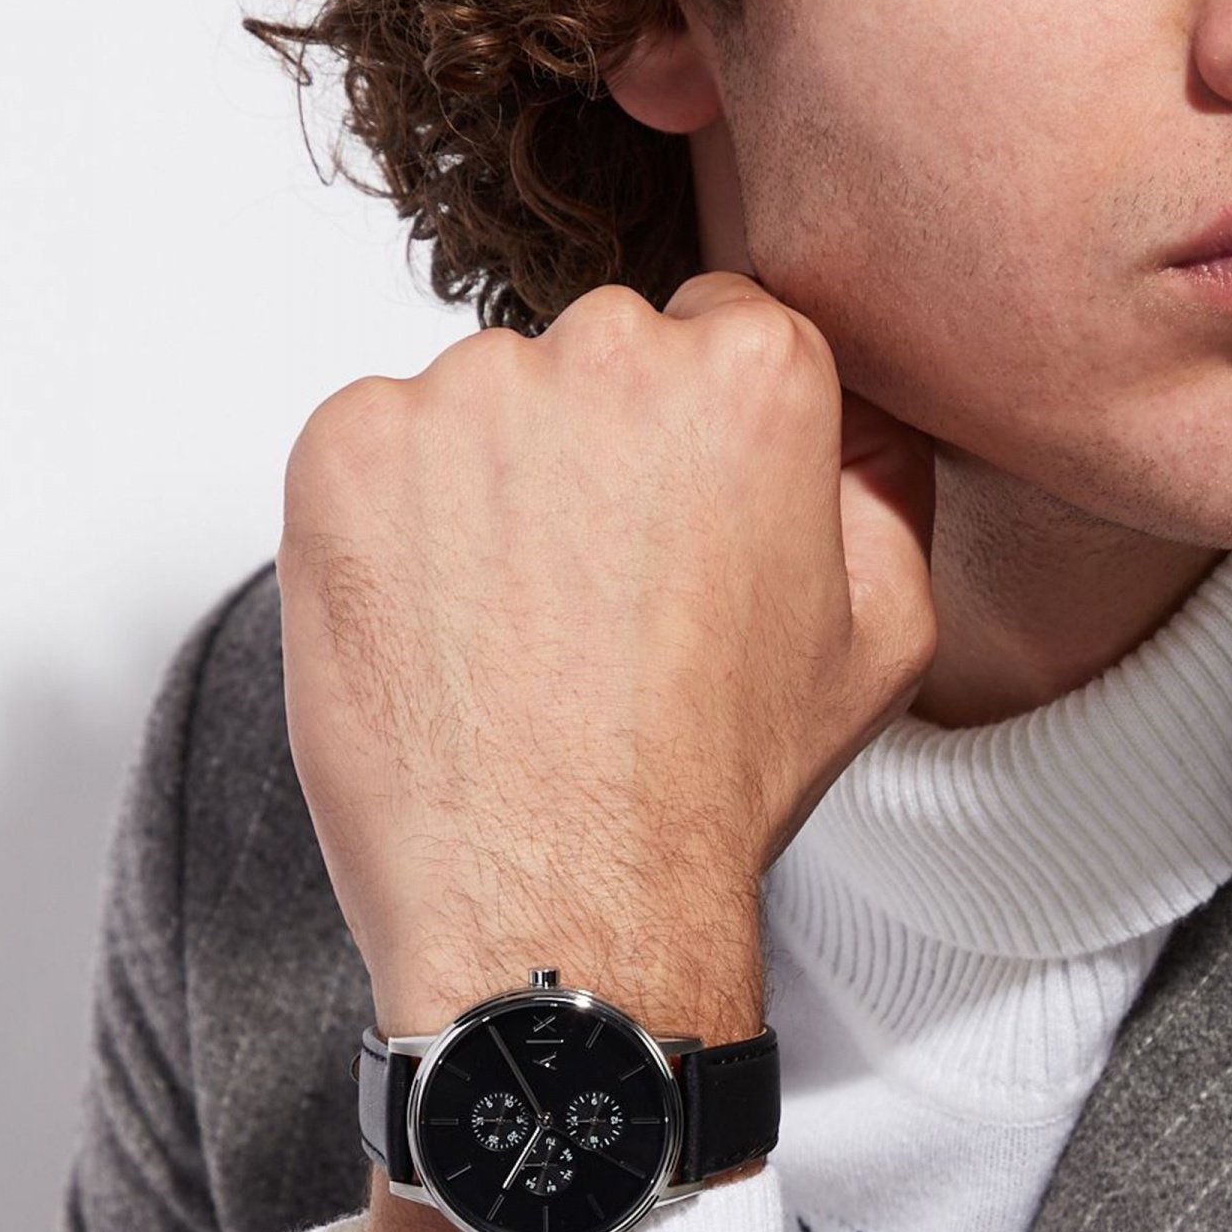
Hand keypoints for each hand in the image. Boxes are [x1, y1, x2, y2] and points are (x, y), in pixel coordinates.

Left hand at [278, 271, 936, 1049]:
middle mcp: (610, 350)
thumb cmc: (711, 784)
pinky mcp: (348, 445)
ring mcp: (466, 392)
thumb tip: (857, 419)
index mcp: (754, 372)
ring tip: (514, 629)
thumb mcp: (883, 634)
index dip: (695, 440)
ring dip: (490, 486)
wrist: (561, 898)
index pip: (716, 332)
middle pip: (596, 355)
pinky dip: (393, 522)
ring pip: (481, 403)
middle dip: (595, 451)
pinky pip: (374, 446)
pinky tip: (441, 626)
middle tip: (599, 594)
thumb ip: (882, 484)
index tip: (675, 521)